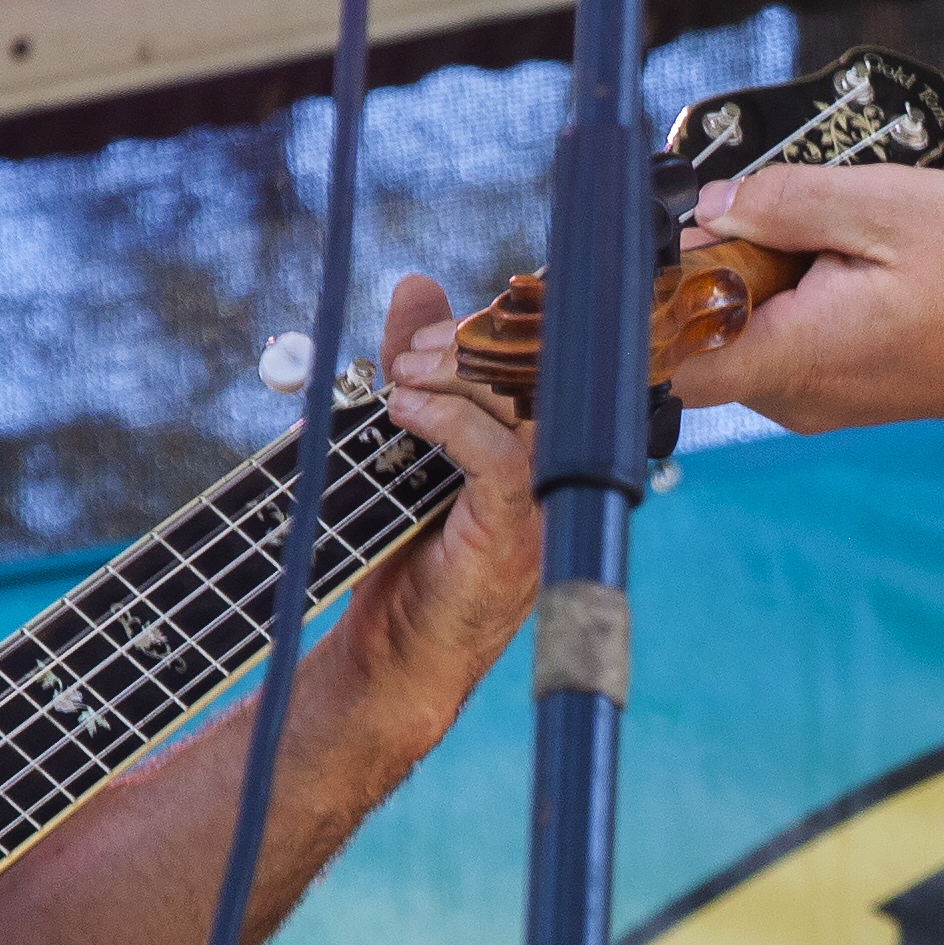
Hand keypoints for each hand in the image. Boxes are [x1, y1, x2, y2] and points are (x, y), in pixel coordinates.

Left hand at [359, 269, 541, 670]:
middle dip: (465, 348)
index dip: (497, 326)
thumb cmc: (402, 556)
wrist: (395, 658)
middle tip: (404, 354)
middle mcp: (548, 469)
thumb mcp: (402, 442)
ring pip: (518, 410)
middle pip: (532, 375)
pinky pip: (497, 460)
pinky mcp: (512, 532)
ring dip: (451, 379)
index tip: (432, 321)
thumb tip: (417, 286)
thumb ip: (417, 367)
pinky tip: (405, 412)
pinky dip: (448, 423)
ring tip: (396, 379)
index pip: (537, 360)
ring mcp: (538, 502)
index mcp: (533, 443)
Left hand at [671, 165, 943, 433]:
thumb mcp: (884, 206)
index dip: (662, 298)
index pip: (670, 359)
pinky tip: (858, 268)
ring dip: (769, 282)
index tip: (694, 243)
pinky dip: (802, 301)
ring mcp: (821, 404)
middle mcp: (797, 398)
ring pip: (747, 337)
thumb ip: (781, 203)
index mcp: (796, 356)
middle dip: (726, 271)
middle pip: (704, 337)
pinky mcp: (844, 396)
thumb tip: (708, 208)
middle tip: (790, 223)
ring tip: (840, 244)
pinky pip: (788, 345)